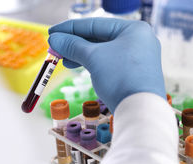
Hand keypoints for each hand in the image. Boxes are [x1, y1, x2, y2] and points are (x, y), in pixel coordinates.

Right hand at [48, 18, 165, 113]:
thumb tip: (54, 39)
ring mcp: (138, 58)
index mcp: (133, 29)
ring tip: (64, 61)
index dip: (70, 28)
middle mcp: (138, 41)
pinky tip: (79, 67)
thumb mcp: (93, 57)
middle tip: (56, 48)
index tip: (52, 33)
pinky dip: (93, 64)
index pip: (95, 24)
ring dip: (81, 55)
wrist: (140, 110)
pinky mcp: (134, 73)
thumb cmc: (120, 78)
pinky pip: (109, 63)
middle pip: (99, 38)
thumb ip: (72, 46)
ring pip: (103, 52)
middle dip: (75, 44)